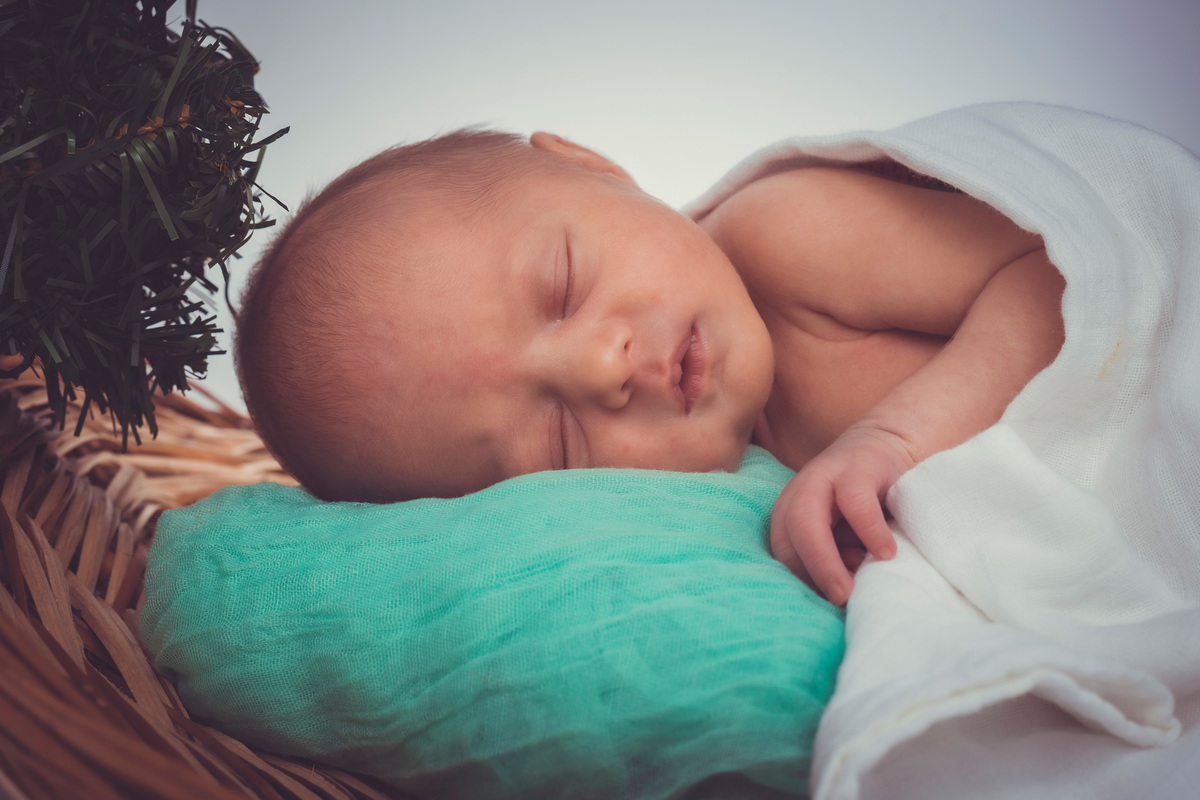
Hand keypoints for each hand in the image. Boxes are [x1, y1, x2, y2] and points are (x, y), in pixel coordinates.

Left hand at [770, 425, 917, 604]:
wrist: (895, 445)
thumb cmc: (871, 502)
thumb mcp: (851, 534)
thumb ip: (841, 559)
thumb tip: (838, 599)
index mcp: (791, 511)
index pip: (783, 552)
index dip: (801, 580)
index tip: (826, 605)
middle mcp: (800, 492)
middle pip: (787, 534)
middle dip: (808, 572)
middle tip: (835, 600)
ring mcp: (825, 476)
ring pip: (807, 518)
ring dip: (825, 559)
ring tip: (851, 589)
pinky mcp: (857, 467)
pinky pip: (855, 501)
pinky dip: (868, 530)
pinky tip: (886, 553)